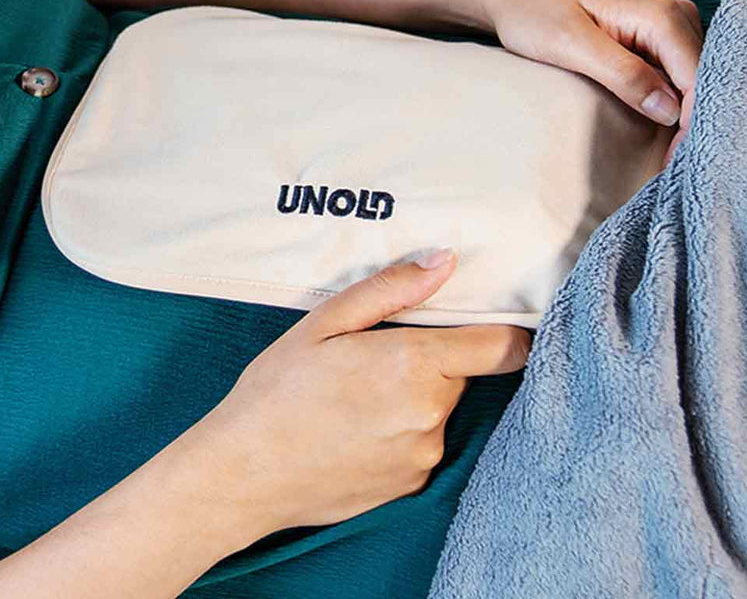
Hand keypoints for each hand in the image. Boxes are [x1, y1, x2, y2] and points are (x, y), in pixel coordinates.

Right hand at [177, 250, 530, 534]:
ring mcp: (423, 454)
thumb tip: (445, 262)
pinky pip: (421, 445)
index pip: (504, 347)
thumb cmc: (275, 392)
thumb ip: (391, 290)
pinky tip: (353, 432)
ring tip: (355, 400)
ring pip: (439, 410)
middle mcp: (430, 414)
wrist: (242, 475)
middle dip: (432, 362)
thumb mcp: (324, 322)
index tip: (484, 325)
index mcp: (415, 364)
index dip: (504, 332)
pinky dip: (399, 434)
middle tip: (375, 360)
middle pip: (462, 374)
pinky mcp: (411, 485)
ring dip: (413, 399)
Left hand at [479, 0, 704, 159]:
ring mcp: (669, 27)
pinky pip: (679, 77)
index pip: (697, 79)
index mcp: (660, 15)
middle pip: (703, 81)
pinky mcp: (657, 41)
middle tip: (674, 168)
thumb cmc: (536, 14)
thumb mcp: (572, 46)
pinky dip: (675, 106)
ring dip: (687, 118)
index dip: (690, 125)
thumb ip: (623, 74)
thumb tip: (669, 109)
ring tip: (671, 156)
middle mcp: (674, 15)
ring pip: (695, 82)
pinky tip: (665, 133)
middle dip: (693, 125)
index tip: (673, 163)